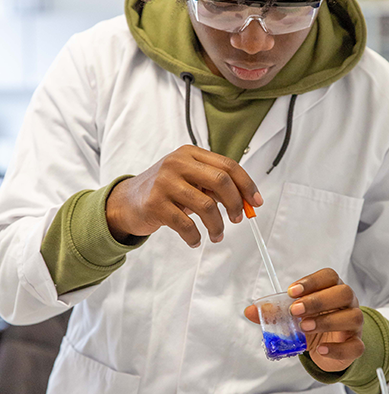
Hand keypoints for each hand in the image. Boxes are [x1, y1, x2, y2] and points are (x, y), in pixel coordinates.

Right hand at [105, 145, 262, 246]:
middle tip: (238, 219)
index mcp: (190, 153)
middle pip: (221, 181)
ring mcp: (164, 182)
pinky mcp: (155, 204)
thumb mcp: (188, 179)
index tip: (256, 202)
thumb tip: (245, 202)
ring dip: (217, 226)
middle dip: (235, 204)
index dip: (247, 185)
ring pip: (207, 206)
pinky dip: (195, 237)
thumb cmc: (165, 191)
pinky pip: (186, 224)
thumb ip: (213, 185)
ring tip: (217, 235)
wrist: (126, 202)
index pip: (228, 166)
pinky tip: (195, 240)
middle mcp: (177, 163)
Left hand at [245, 268, 363, 372]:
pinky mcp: (356, 345)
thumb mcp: (294, 317)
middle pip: (343, 293)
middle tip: (295, 311)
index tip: (291, 291)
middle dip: (318, 300)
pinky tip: (321, 349)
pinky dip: (338, 348)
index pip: (329, 277)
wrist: (329, 348)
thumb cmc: (313, 325)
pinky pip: (355, 346)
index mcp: (332, 290)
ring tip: (304, 327)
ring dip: (327, 321)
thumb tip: (251, 310)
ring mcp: (354, 325)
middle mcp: (348, 304)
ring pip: (352, 317)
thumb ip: (275, 312)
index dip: (311, 281)